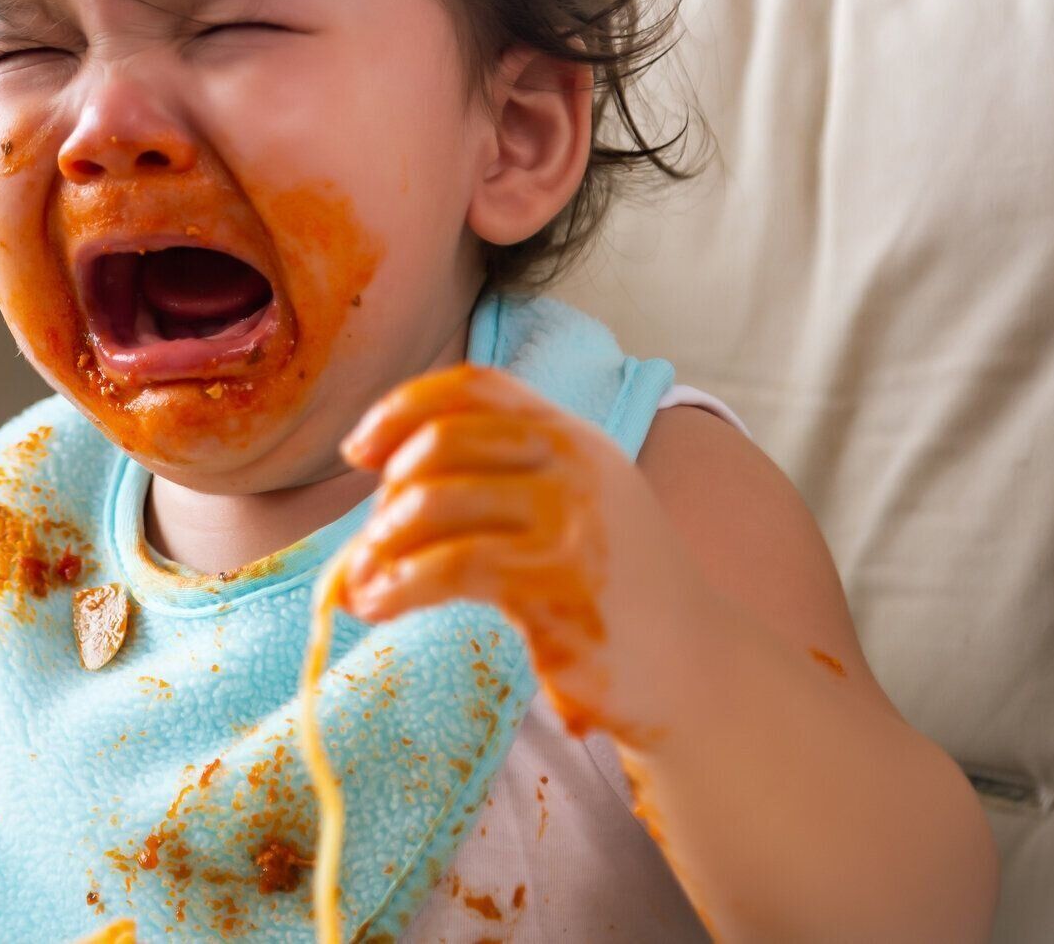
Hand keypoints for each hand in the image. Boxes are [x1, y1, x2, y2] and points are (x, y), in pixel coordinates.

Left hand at [337, 364, 704, 742]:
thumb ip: (491, 488)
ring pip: (433, 505)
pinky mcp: (559, 587)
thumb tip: (370, 516)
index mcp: (573, 436)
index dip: (402, 408)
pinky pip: (448, 568)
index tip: (357, 451)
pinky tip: (378, 606)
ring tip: (361, 585)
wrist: (696, 667)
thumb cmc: (609, 590)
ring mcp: (570, 523)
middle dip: (387, 494)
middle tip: (373, 544)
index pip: (474, 385)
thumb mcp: (567, 510)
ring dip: (377, 546)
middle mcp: (575, 465)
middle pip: (442, 442)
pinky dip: (396, 586)